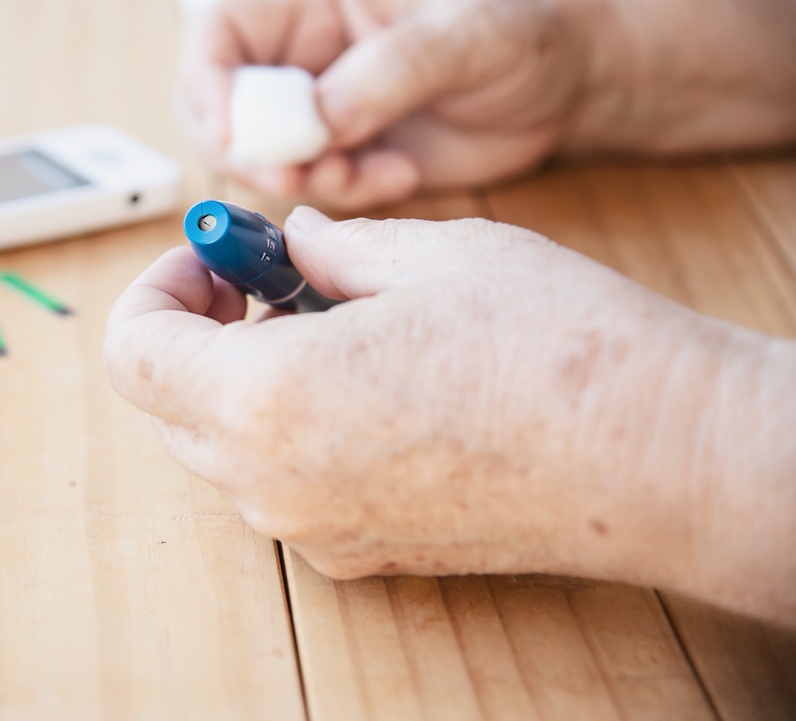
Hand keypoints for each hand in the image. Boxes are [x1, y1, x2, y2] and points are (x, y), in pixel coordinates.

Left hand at [104, 208, 795, 623]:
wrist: (661, 459)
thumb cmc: (555, 348)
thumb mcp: (424, 255)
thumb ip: (327, 248)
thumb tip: (291, 244)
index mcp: (265, 399)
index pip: (133, 351)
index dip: (159, 288)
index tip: (210, 256)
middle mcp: (271, 483)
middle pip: (171, 402)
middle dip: (202, 329)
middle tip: (270, 280)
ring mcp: (315, 530)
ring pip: (224, 446)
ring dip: (248, 378)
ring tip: (335, 324)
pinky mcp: (361, 552)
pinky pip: (284, 484)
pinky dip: (294, 428)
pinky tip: (371, 384)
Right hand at [180, 0, 595, 209]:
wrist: (567, 86)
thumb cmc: (521, 33)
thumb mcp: (463, 39)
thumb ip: (386, 74)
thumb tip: (316, 121)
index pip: (217, 34)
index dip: (206, 87)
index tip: (234, 140)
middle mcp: (303, 51)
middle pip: (218, 105)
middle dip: (249, 151)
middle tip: (300, 177)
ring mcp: (319, 105)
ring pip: (259, 156)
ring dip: (301, 179)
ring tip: (368, 172)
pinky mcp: (344, 152)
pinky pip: (311, 186)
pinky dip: (345, 193)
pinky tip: (402, 174)